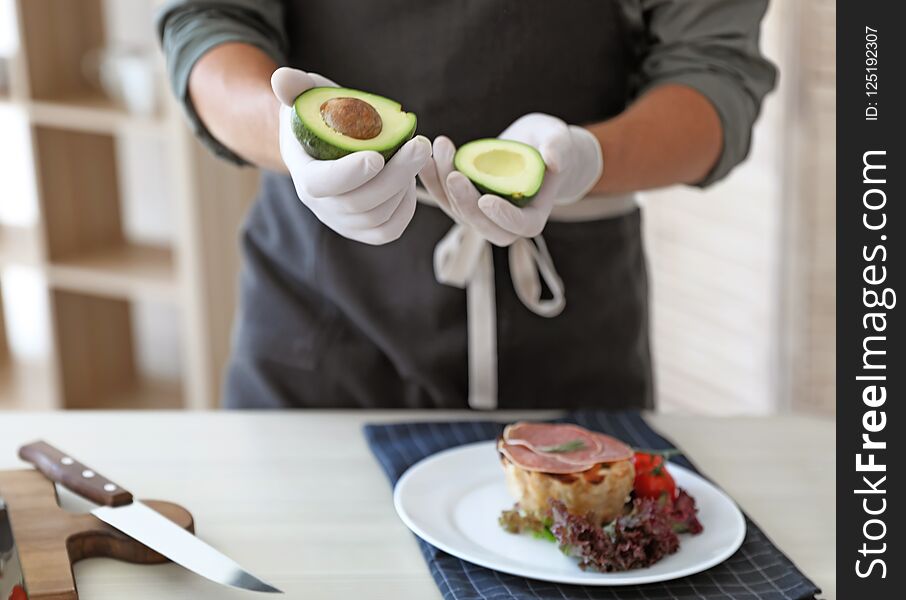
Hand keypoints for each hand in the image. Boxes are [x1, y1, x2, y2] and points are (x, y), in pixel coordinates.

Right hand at [272, 67, 431, 244]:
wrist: (329, 144)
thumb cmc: (322, 116)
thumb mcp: (309, 97)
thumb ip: (296, 87)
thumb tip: (282, 78)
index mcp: (304, 173)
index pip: (320, 184)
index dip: (348, 174)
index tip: (376, 156)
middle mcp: (320, 205)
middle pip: (358, 203)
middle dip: (394, 175)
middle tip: (420, 145)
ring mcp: (342, 221)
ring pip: (378, 217)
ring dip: (404, 186)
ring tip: (415, 154)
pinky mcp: (363, 229)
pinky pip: (389, 230)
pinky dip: (406, 207)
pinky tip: (411, 180)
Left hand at [419, 113, 601, 245]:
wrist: (532, 145)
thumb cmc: (550, 143)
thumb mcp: (559, 138)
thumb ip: (559, 148)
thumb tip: (553, 161)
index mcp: (533, 217)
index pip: (520, 226)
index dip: (504, 217)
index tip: (487, 199)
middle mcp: (504, 223)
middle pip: (482, 225)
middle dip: (465, 202)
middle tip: (454, 174)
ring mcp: (480, 215)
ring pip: (458, 209)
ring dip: (444, 184)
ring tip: (441, 149)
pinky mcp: (463, 201)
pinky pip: (444, 195)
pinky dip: (432, 178)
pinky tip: (425, 156)